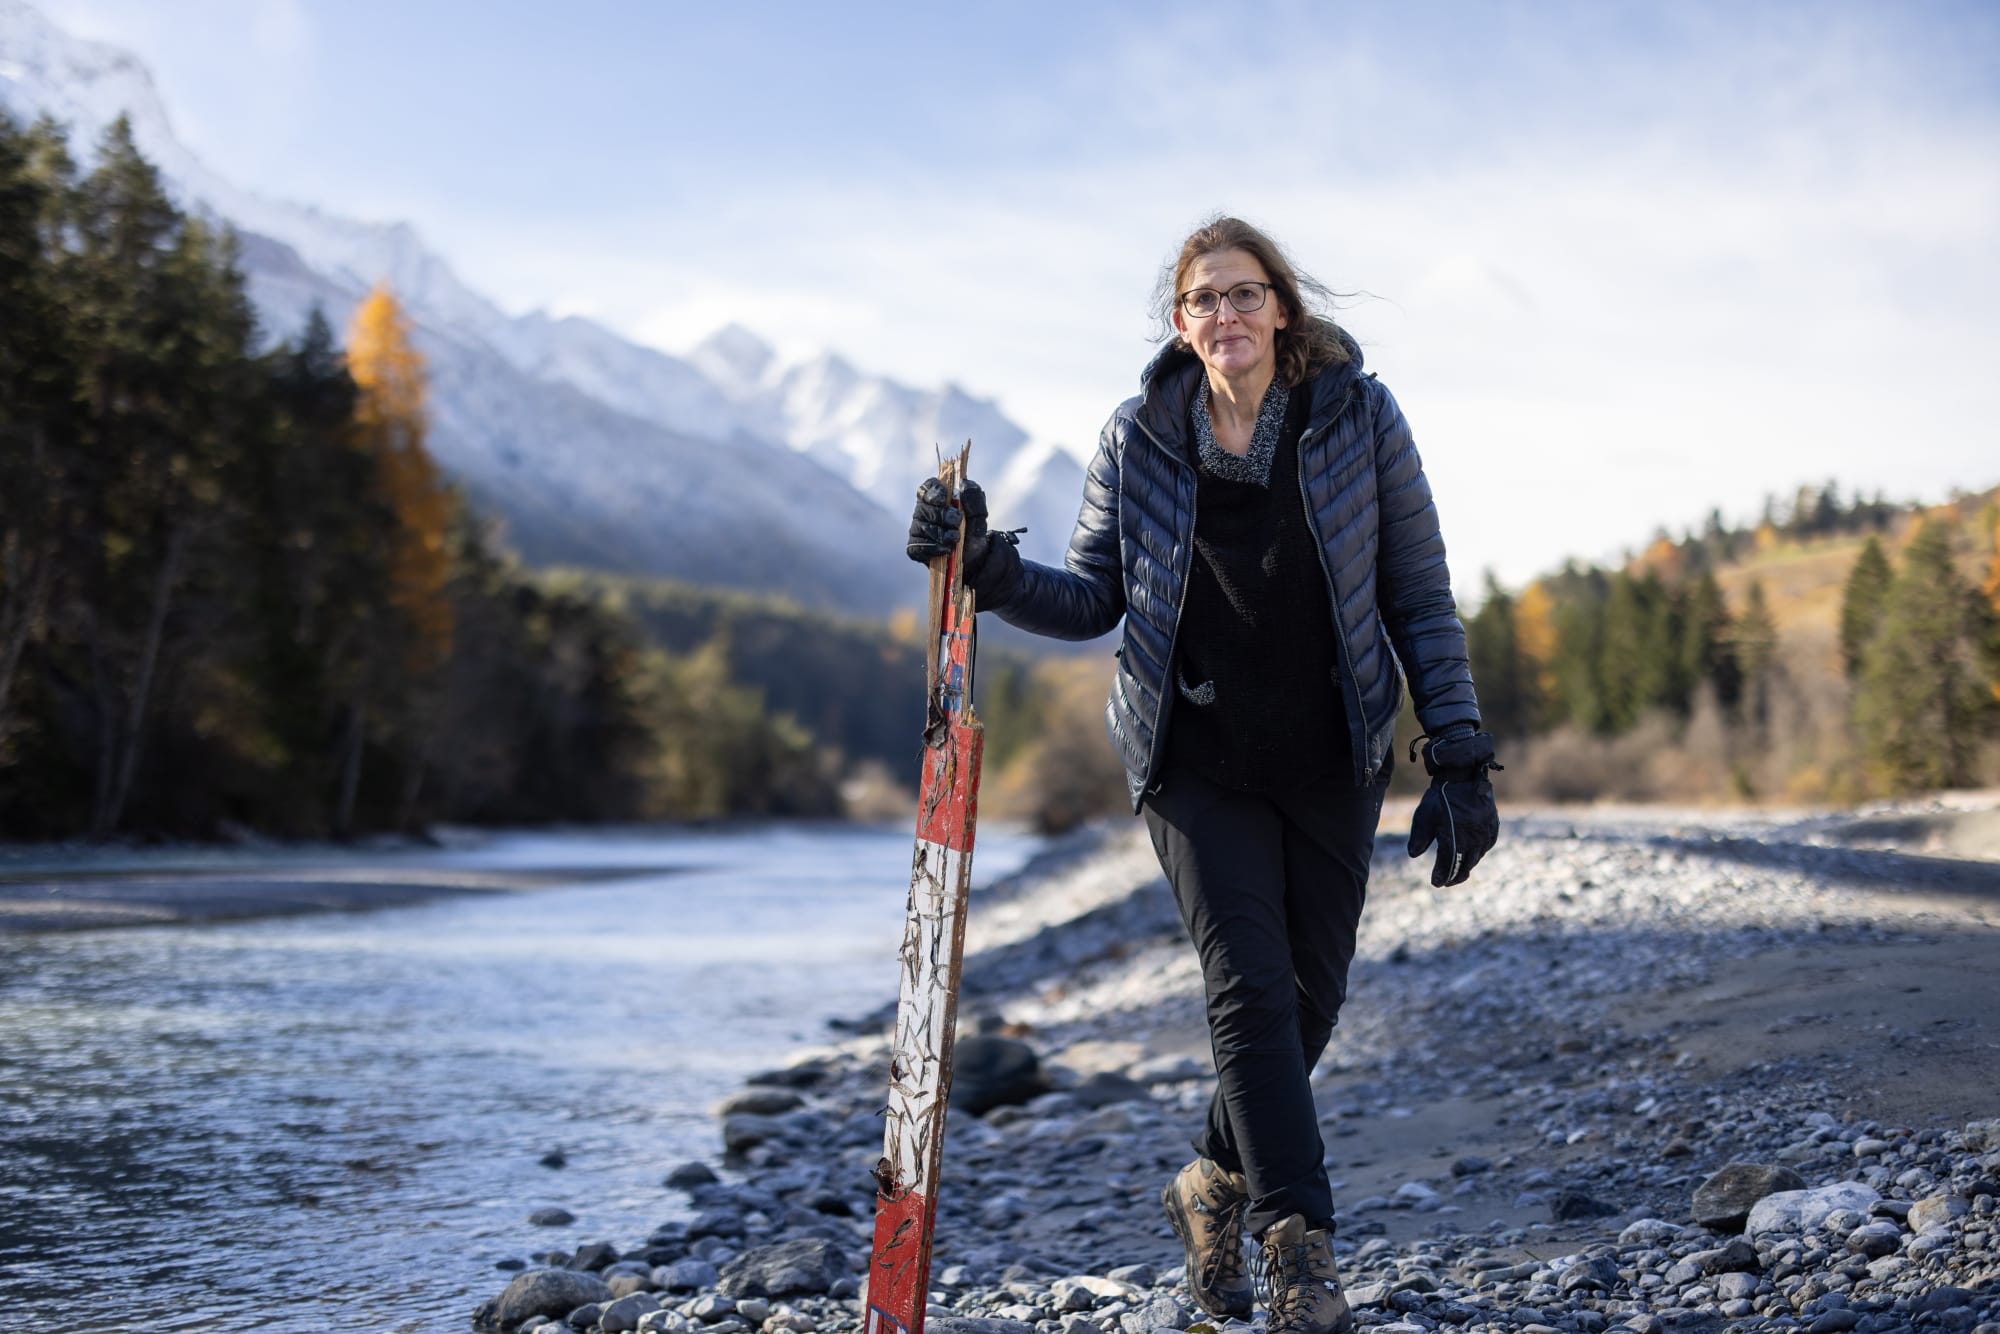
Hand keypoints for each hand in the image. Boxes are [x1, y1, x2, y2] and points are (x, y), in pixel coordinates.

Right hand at [906, 477, 1019, 595]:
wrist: (975, 560)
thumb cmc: (973, 533)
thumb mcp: (980, 515)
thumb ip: (975, 498)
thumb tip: (965, 483)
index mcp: (937, 499)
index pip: (926, 488)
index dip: (932, 491)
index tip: (944, 497)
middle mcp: (923, 512)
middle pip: (923, 508)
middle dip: (942, 515)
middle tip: (957, 521)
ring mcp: (918, 530)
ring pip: (920, 527)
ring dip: (940, 533)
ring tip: (956, 539)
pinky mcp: (915, 548)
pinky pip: (916, 546)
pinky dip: (932, 547)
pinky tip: (946, 550)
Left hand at [1406, 729, 1500, 887]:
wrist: (1463, 776)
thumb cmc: (1440, 797)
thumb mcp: (1424, 816)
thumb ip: (1419, 837)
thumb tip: (1413, 855)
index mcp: (1455, 838)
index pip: (1448, 864)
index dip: (1442, 875)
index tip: (1436, 883)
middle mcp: (1473, 838)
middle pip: (1465, 865)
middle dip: (1455, 876)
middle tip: (1447, 882)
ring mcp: (1485, 833)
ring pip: (1477, 857)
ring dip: (1467, 866)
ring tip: (1458, 872)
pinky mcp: (1493, 826)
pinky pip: (1487, 846)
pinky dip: (1478, 853)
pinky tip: (1472, 855)